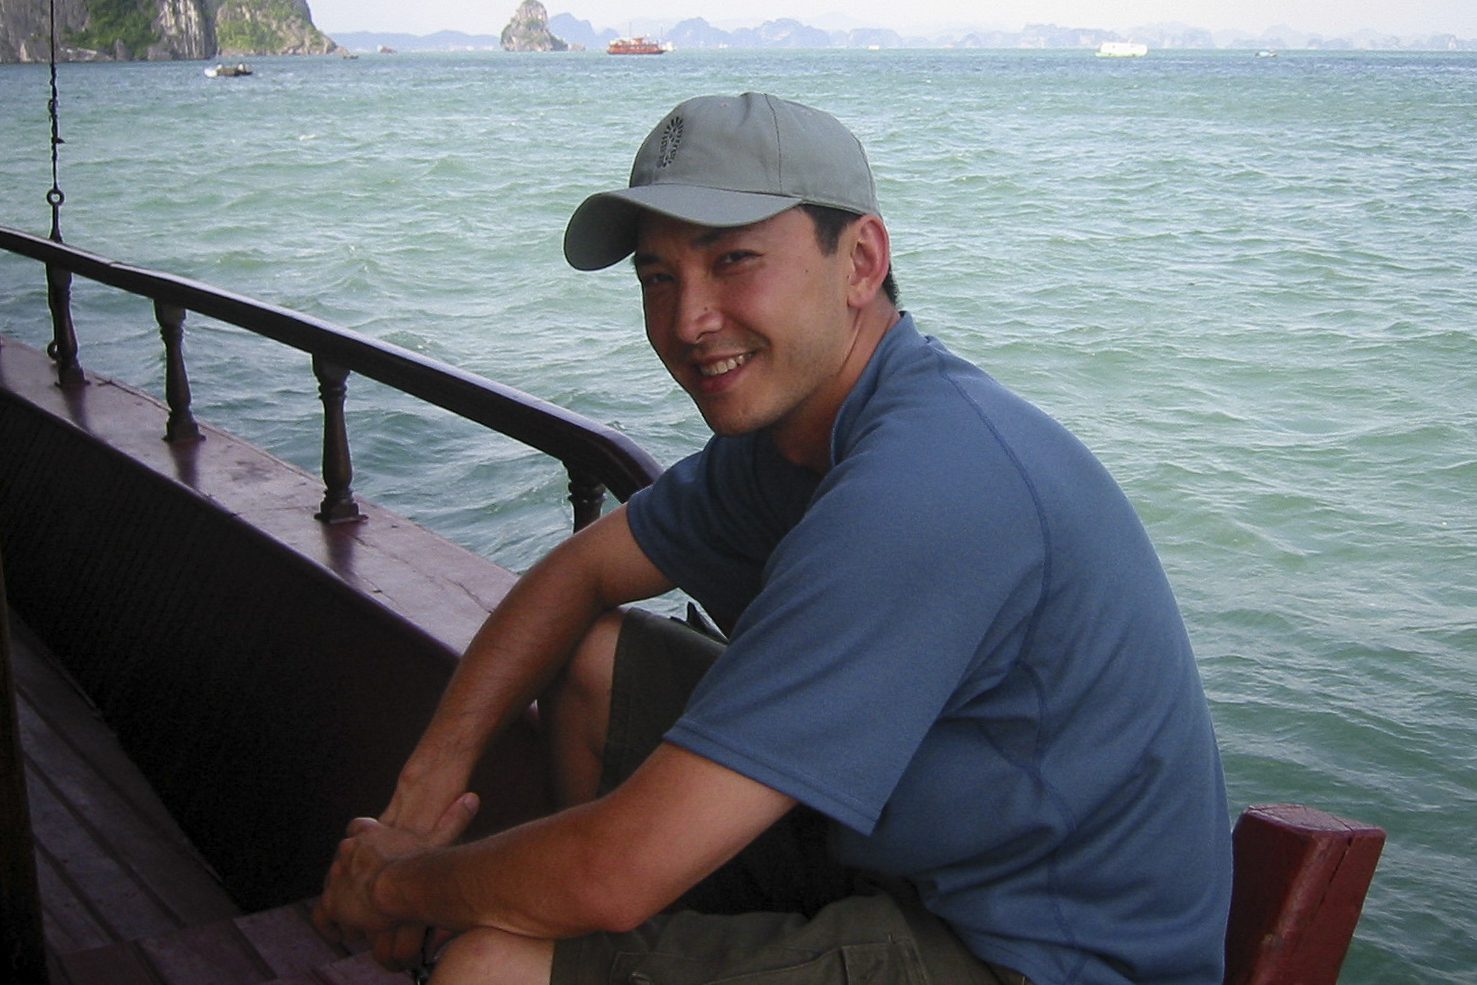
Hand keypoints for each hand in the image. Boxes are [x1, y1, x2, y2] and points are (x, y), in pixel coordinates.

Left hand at [313, 792, 478, 966]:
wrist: (393, 889)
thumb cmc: (417, 864)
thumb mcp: (437, 839)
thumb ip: (454, 819)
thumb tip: (473, 798)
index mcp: (366, 833)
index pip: (358, 828)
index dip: (364, 838)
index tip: (373, 850)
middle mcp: (346, 850)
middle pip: (344, 857)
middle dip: (356, 871)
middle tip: (373, 886)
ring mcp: (336, 875)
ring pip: (336, 884)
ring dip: (348, 894)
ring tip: (367, 909)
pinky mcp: (329, 902)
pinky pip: (327, 914)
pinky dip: (336, 921)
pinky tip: (351, 927)